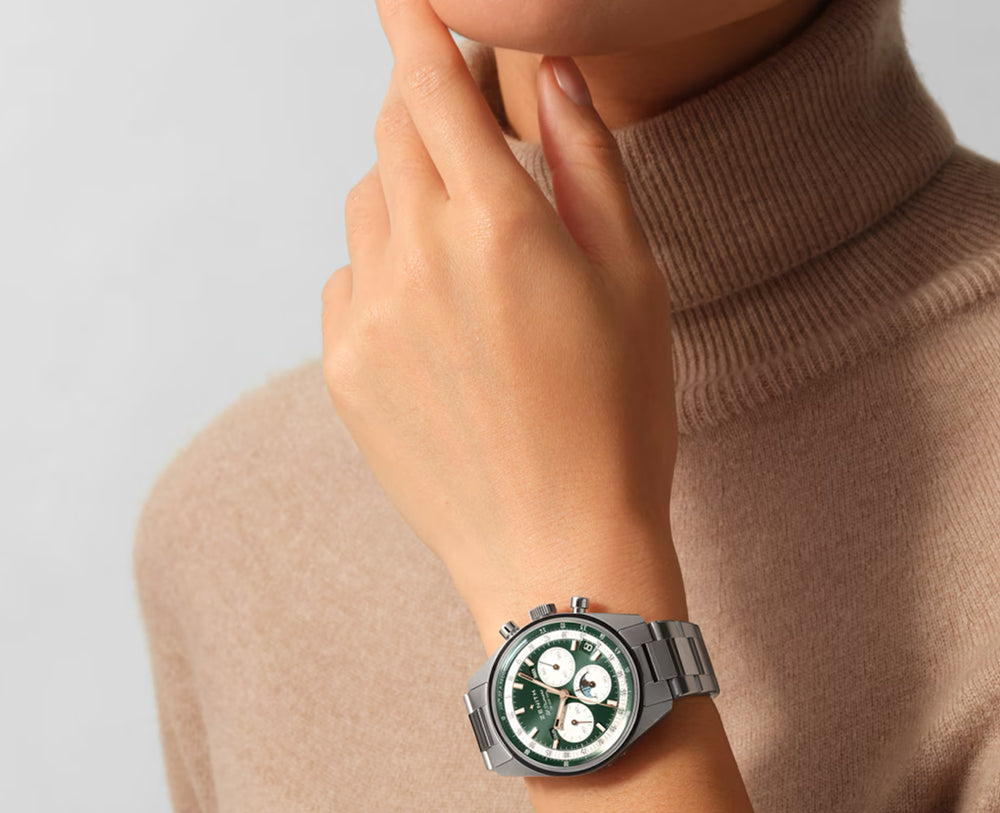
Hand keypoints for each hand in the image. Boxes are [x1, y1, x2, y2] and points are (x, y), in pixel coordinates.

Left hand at [321, 0, 684, 643]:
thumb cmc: (618, 423)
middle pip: (391, 136)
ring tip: (468, 269)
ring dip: (407, 204)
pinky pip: (347, 283)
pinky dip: (382, 276)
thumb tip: (550, 74)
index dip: (415, 28)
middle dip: (424, 119)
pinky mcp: (344, 373)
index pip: (431, 85)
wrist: (558, 552)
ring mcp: (370, 318)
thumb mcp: (634, 284)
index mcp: (499, 225)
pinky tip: (435, 330)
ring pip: (366, 209)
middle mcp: (419, 257)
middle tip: (471, 154)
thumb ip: (587, 164)